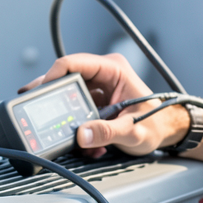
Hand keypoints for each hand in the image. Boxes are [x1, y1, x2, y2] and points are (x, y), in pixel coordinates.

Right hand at [21, 53, 179, 157]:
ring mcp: (99, 87)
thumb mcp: (133, 131)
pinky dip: (74, 124)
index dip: (52, 75)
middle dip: (51, 97)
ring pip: (67, 94)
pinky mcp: (96, 101)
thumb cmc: (158, 124)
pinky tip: (80, 139)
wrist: (167, 132)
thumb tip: (81, 134)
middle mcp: (104, 74)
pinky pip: (75, 108)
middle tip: (34, 109)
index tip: (38, 91)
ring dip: (64, 115)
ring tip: (61, 130)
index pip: (73, 63)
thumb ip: (108, 133)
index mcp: (114, 70)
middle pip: (64, 78)